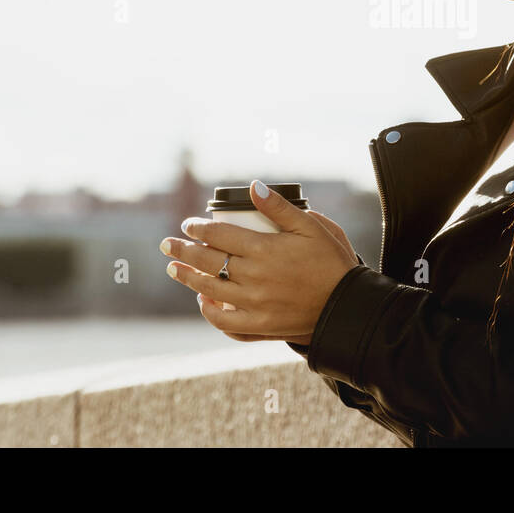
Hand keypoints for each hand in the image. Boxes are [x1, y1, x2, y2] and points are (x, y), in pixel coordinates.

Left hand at [160, 180, 358, 343]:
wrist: (346, 305)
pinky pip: (225, 322)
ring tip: (173, 269)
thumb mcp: (311, 226)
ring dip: (187, 278)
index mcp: (264, 249)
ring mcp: (254, 304)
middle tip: (167, 244)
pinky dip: (209, 312)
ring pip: (209, 290)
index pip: (219, 234)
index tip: (188, 224)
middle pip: (207, 261)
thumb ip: (279, 207)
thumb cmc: (331, 261)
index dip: (198, 228)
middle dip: (182, 250)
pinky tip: (202, 300)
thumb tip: (253, 186)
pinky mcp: (260, 325)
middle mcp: (254, 277)